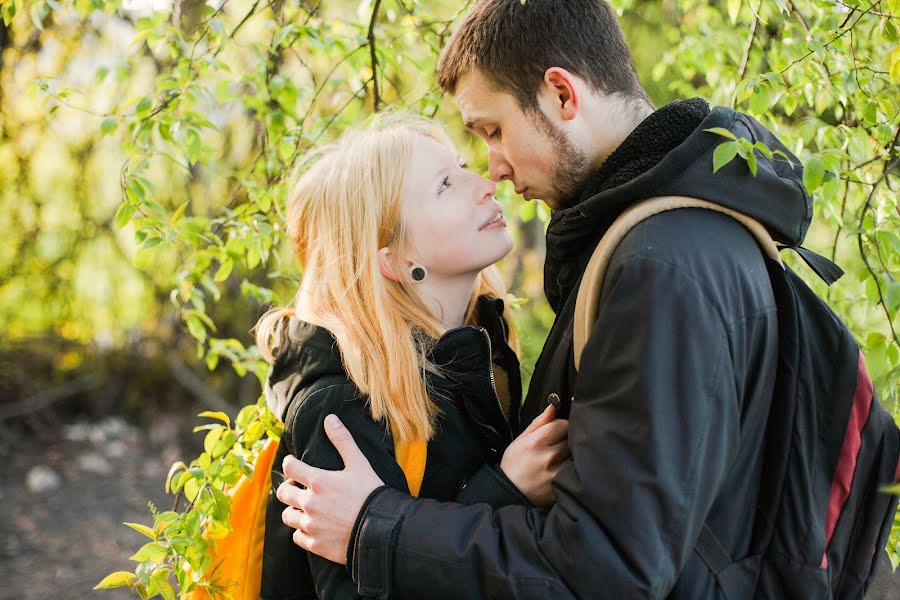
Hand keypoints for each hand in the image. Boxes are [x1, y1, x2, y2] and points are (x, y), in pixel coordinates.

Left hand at [276, 414, 384, 563]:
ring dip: (293, 511)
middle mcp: (309, 504)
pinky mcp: (315, 544)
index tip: (294, 464)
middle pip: (283, 493)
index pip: (290, 467)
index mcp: (318, 482)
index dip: (290, 463)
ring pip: (287, 516)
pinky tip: (313, 527)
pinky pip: (297, 537)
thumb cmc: (370, 493)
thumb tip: (329, 418)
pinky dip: (302, 531)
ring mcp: (311, 525)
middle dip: (288, 488)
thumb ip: (342, 440)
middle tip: (298, 488)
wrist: (381, 529)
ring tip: (305, 508)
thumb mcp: (359, 463)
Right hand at [500, 404, 569, 506]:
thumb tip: (553, 406)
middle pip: (571, 439)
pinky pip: (575, 470)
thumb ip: (538, 423)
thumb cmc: (514, 465)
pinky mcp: (564, 485)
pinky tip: (561, 470)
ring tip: (559, 459)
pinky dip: (572, 468)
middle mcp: (549, 457)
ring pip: (575, 454)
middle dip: (566, 440)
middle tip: (557, 447)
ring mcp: (558, 473)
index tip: (556, 432)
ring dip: (570, 454)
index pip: (563, 424)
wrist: (511, 495)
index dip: (561, 426)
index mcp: (536, 443)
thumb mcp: (519, 441)